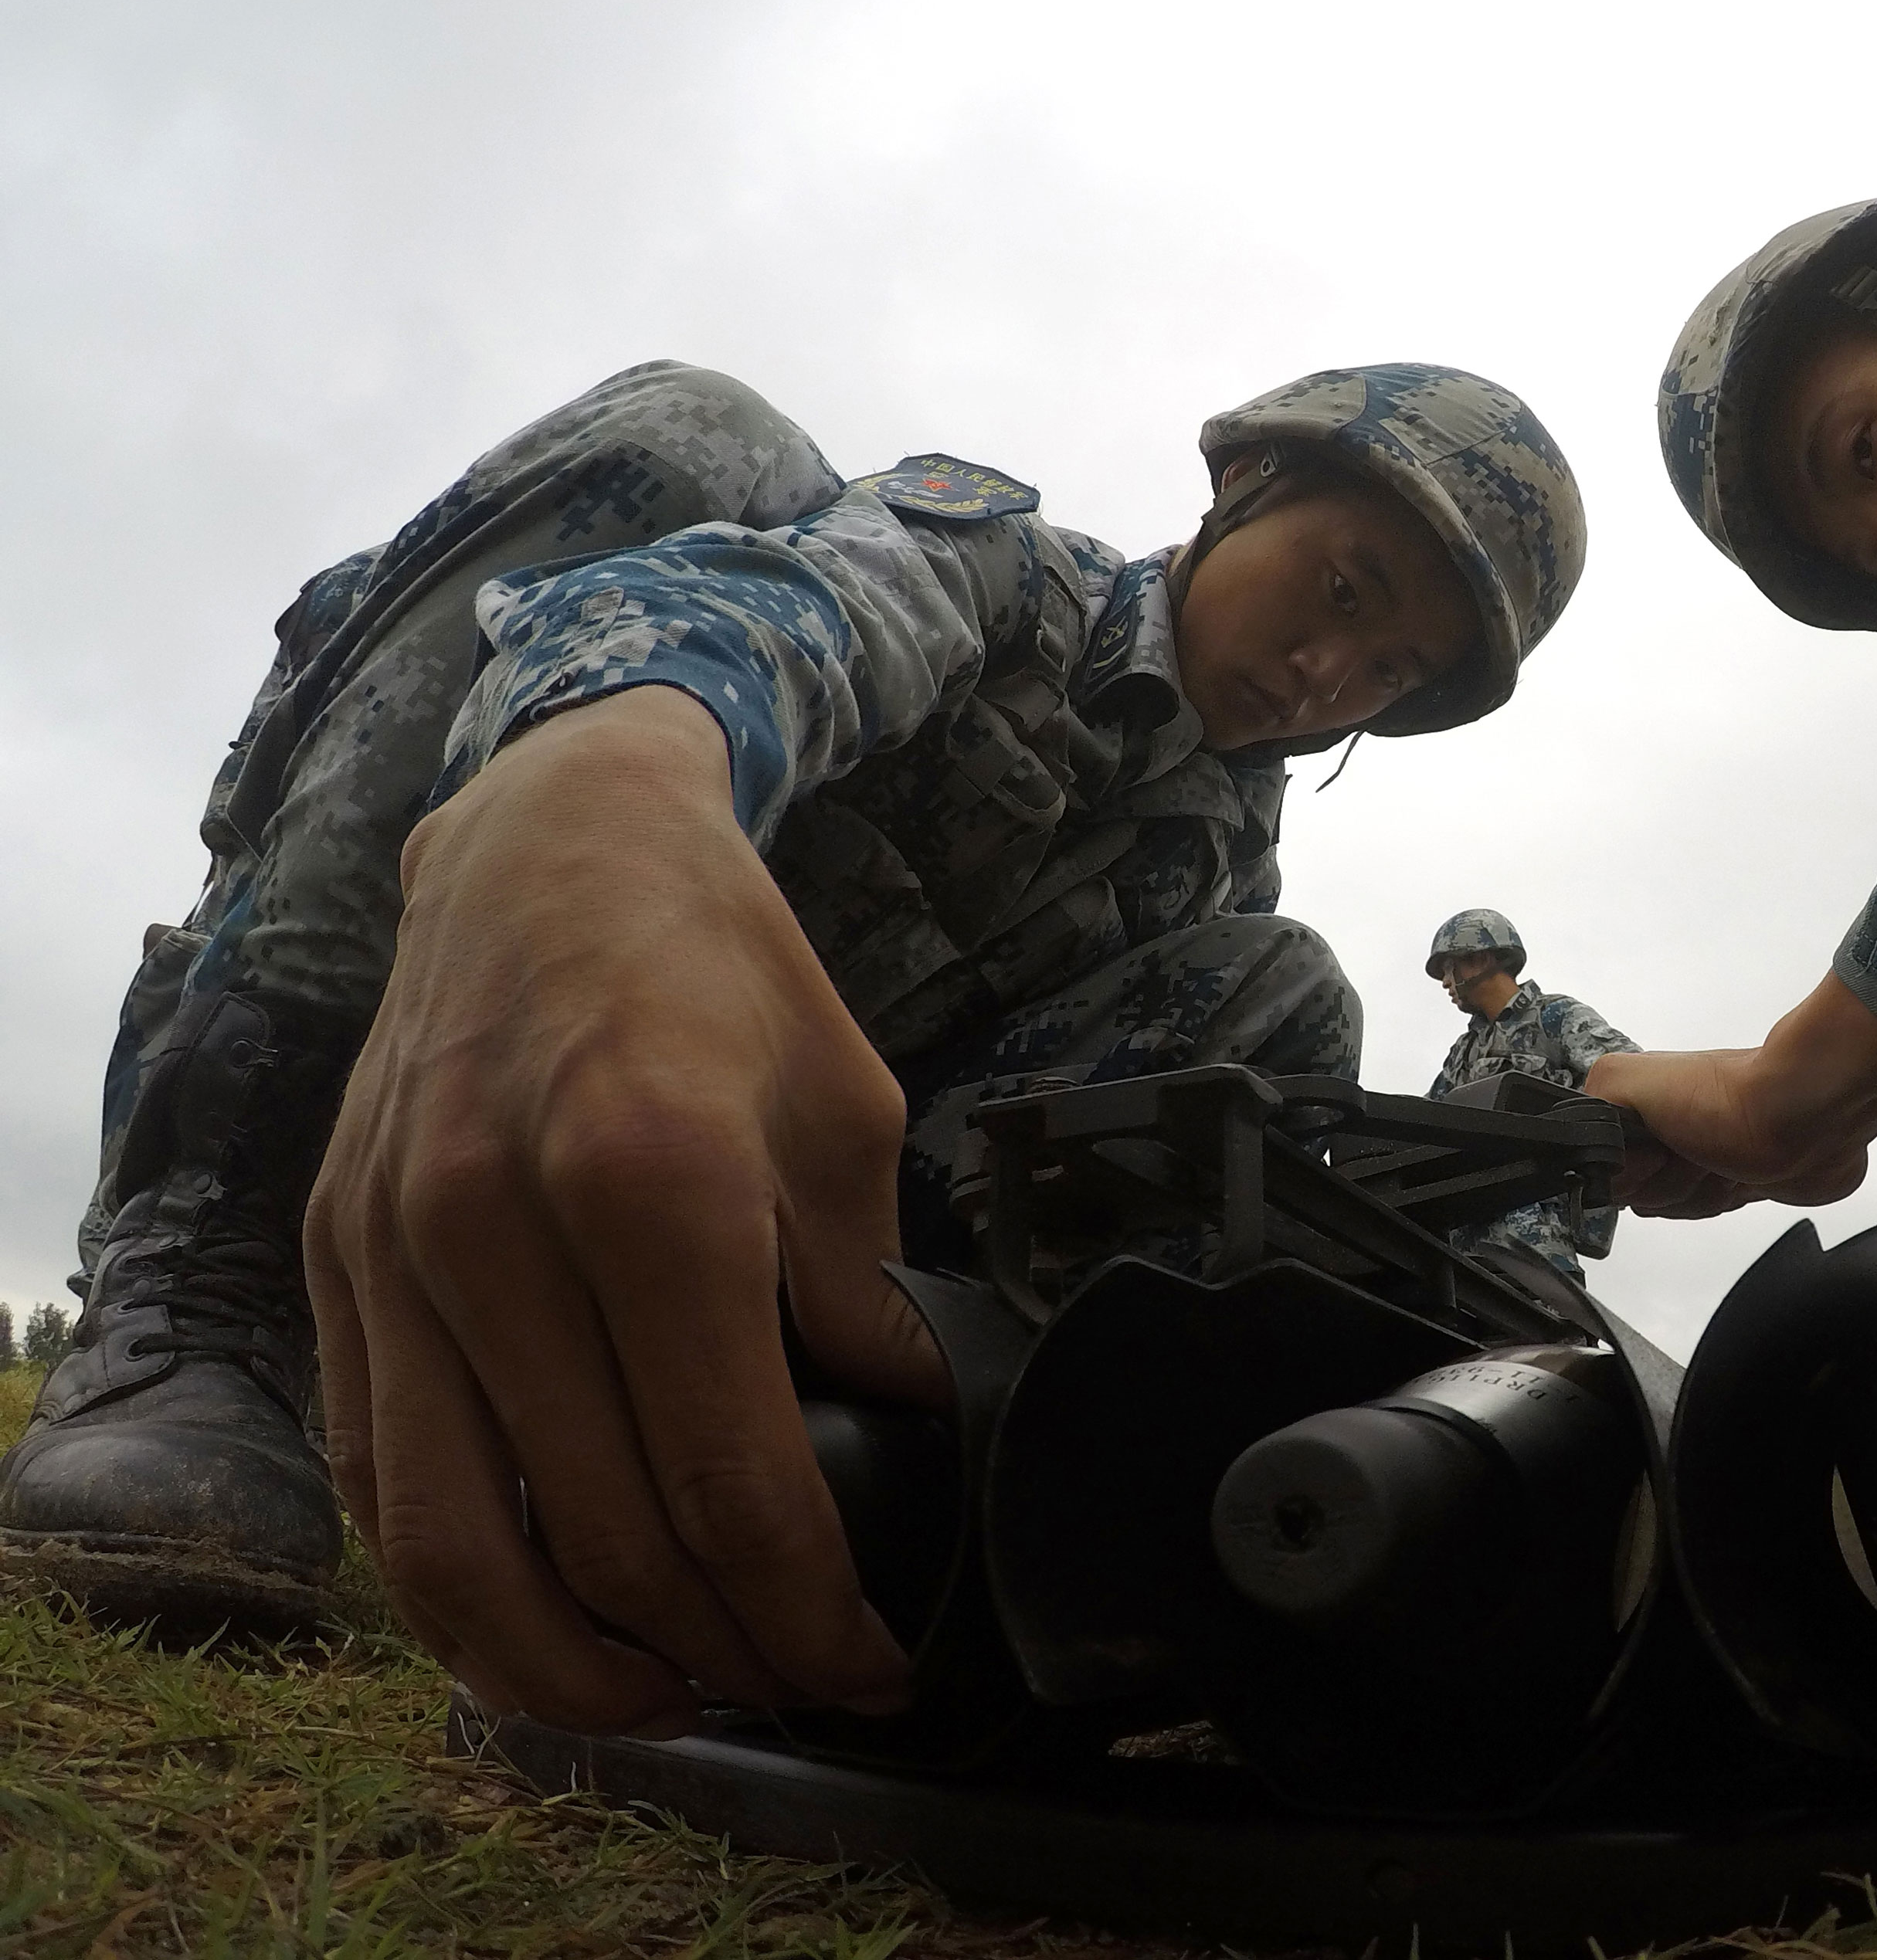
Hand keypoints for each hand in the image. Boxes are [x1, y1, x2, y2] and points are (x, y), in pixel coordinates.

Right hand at [304, 685, 946, 1737]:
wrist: (552, 839)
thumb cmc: (720, 965)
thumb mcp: (846, 1109)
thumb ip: (858, 1286)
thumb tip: (886, 1423)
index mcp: (652, 1182)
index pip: (726, 1477)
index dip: (806, 1607)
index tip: (866, 1661)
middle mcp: (497, 1227)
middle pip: (597, 1536)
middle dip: (714, 1650)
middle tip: (792, 1683)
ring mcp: (393, 1251)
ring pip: (452, 1549)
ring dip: (565, 1665)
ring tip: (668, 1693)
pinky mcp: (332, 1262)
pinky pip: (374, 1477)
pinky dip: (453, 1584)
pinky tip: (544, 1617)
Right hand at [1585, 974, 1876, 1216]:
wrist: (1803, 1114)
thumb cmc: (1722, 1097)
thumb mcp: (1624, 1082)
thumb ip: (1585, 1110)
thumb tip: (1582, 1156)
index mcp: (1640, 1113)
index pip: (1605, 1173)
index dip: (1629, 1172)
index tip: (1653, 1152)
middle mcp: (1668, 1135)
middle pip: (1641, 1197)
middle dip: (1668, 1183)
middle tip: (1692, 1150)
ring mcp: (1705, 1159)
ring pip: (1679, 1208)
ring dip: (1702, 1190)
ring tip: (1723, 1155)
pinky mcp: (1741, 1180)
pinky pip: (1717, 1213)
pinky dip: (1731, 1198)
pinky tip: (1745, 1172)